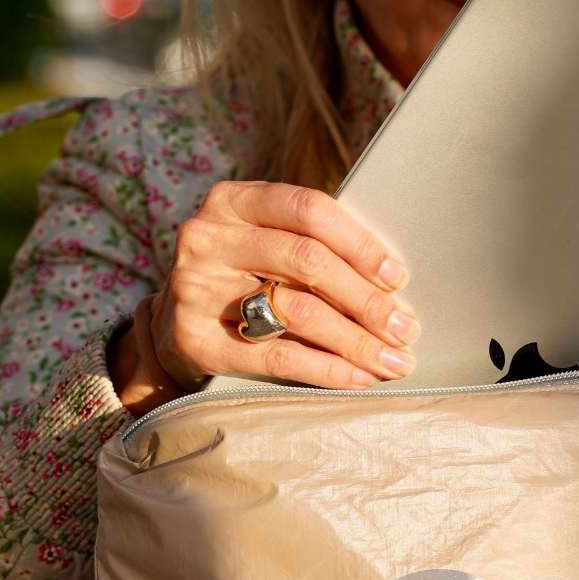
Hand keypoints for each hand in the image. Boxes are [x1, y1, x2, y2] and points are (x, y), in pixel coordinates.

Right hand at [150, 180, 419, 391]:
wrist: (173, 330)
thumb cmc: (242, 282)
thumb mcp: (265, 248)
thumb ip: (312, 247)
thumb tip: (393, 283)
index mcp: (233, 202)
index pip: (308, 209)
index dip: (359, 243)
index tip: (397, 277)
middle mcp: (208, 238)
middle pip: (307, 261)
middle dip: (366, 300)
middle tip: (405, 329)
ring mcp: (196, 288)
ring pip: (297, 311)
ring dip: (356, 340)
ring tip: (392, 361)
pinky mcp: (196, 340)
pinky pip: (278, 356)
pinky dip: (327, 369)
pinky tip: (358, 378)